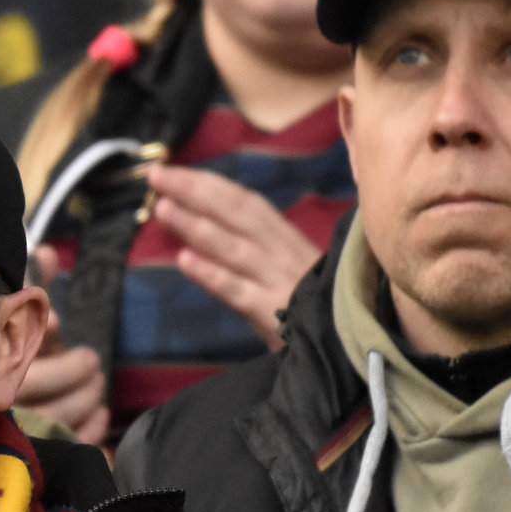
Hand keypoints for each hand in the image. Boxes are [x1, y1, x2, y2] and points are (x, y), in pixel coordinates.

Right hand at [19, 246, 109, 443]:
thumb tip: (46, 251)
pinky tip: (99, 414)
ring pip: (65, 422)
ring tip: (96, 383)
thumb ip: (27, 280)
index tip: (72, 340)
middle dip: (81, 377)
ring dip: (89, 401)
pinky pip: (71, 443)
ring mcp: (21, 428)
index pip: (44, 374)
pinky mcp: (38, 446)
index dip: (66, 360)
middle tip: (92, 361)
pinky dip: (91, 430)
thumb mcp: (7, 307)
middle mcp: (4, 405)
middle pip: (60, 400)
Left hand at [148, 165, 320, 349]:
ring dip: (196, 227)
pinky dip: (213, 275)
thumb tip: (208, 220)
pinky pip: (239, 292)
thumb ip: (256, 244)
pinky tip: (185, 262)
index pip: (244, 202)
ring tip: (162, 209)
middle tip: (156, 175)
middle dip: (194, 192)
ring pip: (233, 249)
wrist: (354, 341)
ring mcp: (278, 282)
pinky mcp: (274, 315)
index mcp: (285, 238)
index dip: (207, 184)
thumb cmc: (315, 303)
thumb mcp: (290, 266)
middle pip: (235, 214)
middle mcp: (282, 253)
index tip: (171, 171)